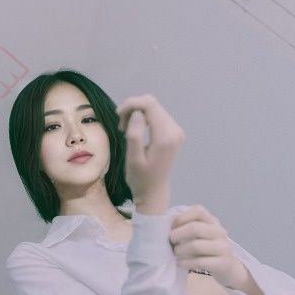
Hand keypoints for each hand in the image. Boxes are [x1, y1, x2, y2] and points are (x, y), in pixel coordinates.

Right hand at [115, 94, 184, 210]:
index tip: (118, 116)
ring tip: (126, 130)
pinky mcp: (174, 132)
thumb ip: (135, 134)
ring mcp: (176, 130)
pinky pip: (157, 115)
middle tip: (121, 127)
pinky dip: (144, 118)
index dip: (131, 104)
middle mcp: (174, 130)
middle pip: (152, 103)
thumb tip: (137, 113)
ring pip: (154, 107)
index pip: (149, 104)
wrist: (154, 191)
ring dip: (137, 113)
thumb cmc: (141, 179)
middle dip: (133, 109)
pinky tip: (136, 130)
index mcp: (165, 136)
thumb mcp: (133, 159)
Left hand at [168, 205, 246, 288]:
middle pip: (195, 228)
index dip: (181, 218)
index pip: (198, 211)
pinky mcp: (222, 263)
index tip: (171, 227)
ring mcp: (223, 247)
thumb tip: (165, 224)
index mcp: (212, 221)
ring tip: (175, 253)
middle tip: (171, 241)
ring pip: (196, 245)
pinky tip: (180, 263)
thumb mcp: (200, 234)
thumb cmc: (207, 248)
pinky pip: (199, 262)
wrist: (228, 267)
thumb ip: (187, 226)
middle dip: (177, 235)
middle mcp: (219, 232)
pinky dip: (186, 263)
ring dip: (180, 250)